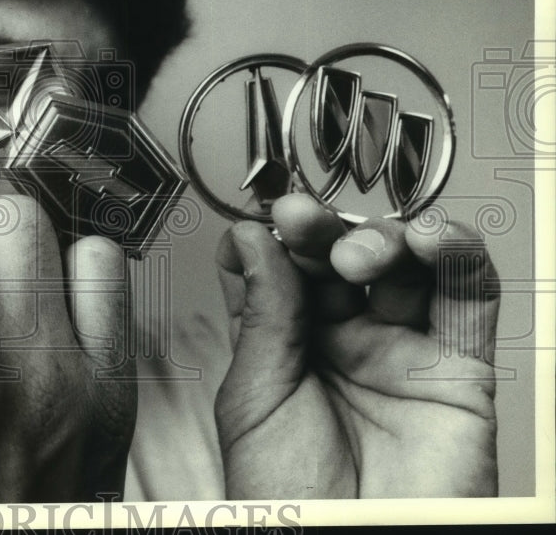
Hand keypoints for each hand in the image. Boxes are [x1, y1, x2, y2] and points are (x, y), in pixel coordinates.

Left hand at [214, 194, 498, 497]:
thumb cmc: (291, 501)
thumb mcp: (254, 399)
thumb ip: (263, 315)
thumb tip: (252, 239)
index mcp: (285, 347)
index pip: (280, 267)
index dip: (272, 237)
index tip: (263, 222)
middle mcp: (343, 343)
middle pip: (338, 257)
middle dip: (321, 229)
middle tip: (303, 221)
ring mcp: (400, 352)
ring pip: (403, 265)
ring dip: (381, 238)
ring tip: (354, 255)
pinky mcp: (458, 369)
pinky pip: (469, 297)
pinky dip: (456, 254)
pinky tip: (428, 239)